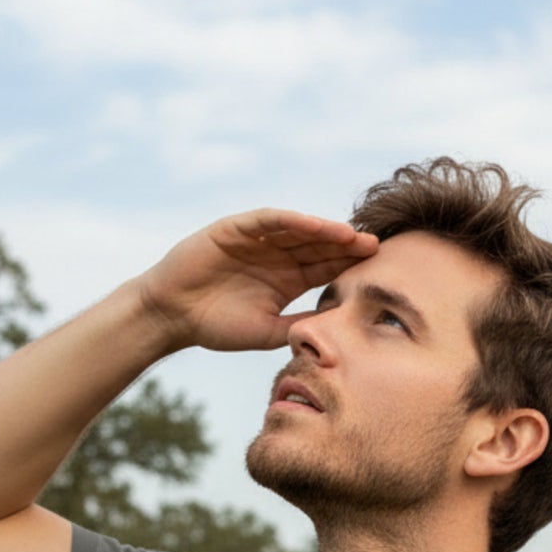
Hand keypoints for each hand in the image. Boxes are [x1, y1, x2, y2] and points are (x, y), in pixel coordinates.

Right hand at [135, 209, 379, 354]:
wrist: (172, 316)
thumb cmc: (216, 327)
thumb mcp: (268, 331)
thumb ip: (301, 324)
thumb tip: (339, 328)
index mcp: (287, 280)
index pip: (324, 269)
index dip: (349, 268)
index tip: (379, 272)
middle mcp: (276, 256)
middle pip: (318, 246)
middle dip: (345, 246)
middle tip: (376, 248)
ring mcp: (258, 240)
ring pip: (299, 230)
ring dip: (325, 232)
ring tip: (352, 236)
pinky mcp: (236, 228)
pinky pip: (270, 220)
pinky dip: (293, 221)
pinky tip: (316, 225)